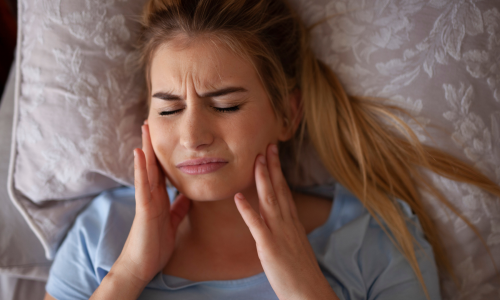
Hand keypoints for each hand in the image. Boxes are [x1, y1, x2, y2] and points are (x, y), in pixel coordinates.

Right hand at [115, 121, 190, 287]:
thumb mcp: (172, 222)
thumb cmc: (155, 245)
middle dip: (153, 144)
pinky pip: (143, 186)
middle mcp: (151, 196)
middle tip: (152, 122)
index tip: (167, 136)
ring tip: (145, 128)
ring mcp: (146, 200)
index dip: (164, 154)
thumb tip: (188, 195)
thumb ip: (178, 208)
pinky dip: (141, 169)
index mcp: (159, 198)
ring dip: (146, 148)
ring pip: (146, 170)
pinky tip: (140, 153)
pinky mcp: (143, 209)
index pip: (162, 171)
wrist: (142, 265)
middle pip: (153, 165)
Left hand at [234, 144, 337, 299]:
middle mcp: (287, 223)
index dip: (278, 171)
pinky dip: (247, 210)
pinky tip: (237, 197)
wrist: (308, 292)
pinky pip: (256, 225)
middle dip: (272, 166)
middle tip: (266, 145)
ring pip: (269, 200)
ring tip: (255, 160)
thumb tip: (281, 219)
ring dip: (262, 179)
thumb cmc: (300, 271)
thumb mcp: (295, 244)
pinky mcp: (269, 247)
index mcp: (292, 222)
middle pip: (279, 189)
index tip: (273, 154)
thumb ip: (287, 229)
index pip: (285, 190)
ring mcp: (279, 233)